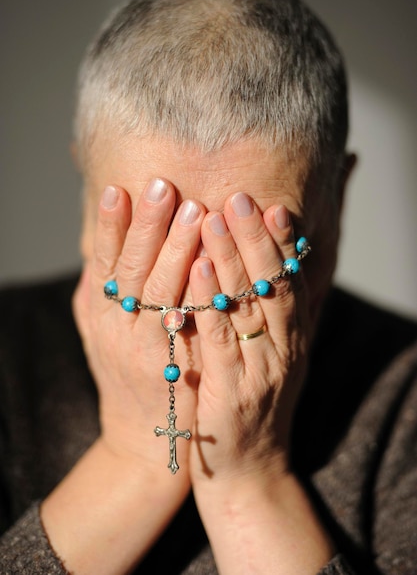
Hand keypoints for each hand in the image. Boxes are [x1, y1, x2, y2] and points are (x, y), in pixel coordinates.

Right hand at [73, 179, 205, 474]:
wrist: (145, 441)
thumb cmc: (127, 378)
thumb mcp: (101, 337)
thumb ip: (97, 297)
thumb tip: (97, 255)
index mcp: (101, 317)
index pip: (104, 263)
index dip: (110, 227)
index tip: (118, 189)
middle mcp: (118, 330)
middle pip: (132, 269)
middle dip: (147, 226)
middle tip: (162, 186)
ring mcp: (146, 349)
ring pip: (160, 292)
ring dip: (176, 249)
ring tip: (194, 210)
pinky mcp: (175, 368)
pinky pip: (188, 323)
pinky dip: (198, 291)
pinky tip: (210, 262)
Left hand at [187, 193, 333, 573]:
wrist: (248, 466)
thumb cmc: (255, 401)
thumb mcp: (274, 355)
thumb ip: (273, 315)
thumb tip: (273, 268)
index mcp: (292, 337)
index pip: (290, 281)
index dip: (280, 243)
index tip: (269, 205)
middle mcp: (282, 348)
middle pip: (270, 284)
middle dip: (254, 238)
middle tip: (238, 197)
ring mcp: (258, 368)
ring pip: (246, 305)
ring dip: (230, 258)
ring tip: (213, 217)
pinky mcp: (231, 389)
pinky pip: (220, 336)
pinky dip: (211, 300)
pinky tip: (199, 268)